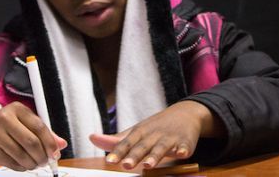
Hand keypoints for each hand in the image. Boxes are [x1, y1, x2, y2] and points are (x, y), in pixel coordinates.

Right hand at [0, 102, 66, 170]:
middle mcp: (5, 119)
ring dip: (33, 163)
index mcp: (17, 109)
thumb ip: (43, 133)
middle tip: (46, 161)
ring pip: (22, 154)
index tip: (56, 152)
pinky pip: (12, 163)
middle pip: (31, 142)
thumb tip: (61, 144)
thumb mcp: (23, 123)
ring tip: (35, 164)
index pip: (40, 126)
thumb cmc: (2, 128)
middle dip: (42, 155)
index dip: (50, 142)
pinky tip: (24, 164)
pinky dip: (22, 167)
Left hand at [90, 100, 214, 169]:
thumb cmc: (156, 126)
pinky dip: (184, 149)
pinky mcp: (186, 141)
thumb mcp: (137, 131)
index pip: (127, 143)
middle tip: (126, 165)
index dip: (118, 152)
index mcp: (141, 132)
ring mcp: (171, 137)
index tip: (110, 161)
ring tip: (148, 165)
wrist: (187, 113)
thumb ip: (116, 140)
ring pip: (162, 148)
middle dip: (135, 155)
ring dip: (155, 156)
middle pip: (143, 146)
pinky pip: (185, 146)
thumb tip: (92, 138)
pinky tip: (182, 153)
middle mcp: (154, 134)